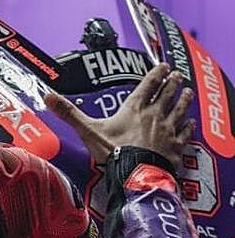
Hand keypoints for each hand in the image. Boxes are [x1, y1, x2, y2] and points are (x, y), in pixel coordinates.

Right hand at [44, 63, 195, 168]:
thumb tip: (47, 96)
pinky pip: (185, 132)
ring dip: (184, 99)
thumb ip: (69, 113)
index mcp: (135, 108)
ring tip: (188, 91)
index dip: (157, 74)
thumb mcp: (88, 130)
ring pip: (180, 109)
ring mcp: (168, 130)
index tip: (163, 65)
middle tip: (177, 75)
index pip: (149, 85)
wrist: (137, 172)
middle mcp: (155, 115)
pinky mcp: (175, 146)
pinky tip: (191, 122)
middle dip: (173, 83)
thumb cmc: (114, 150)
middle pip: (167, 94)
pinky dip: (188, 125)